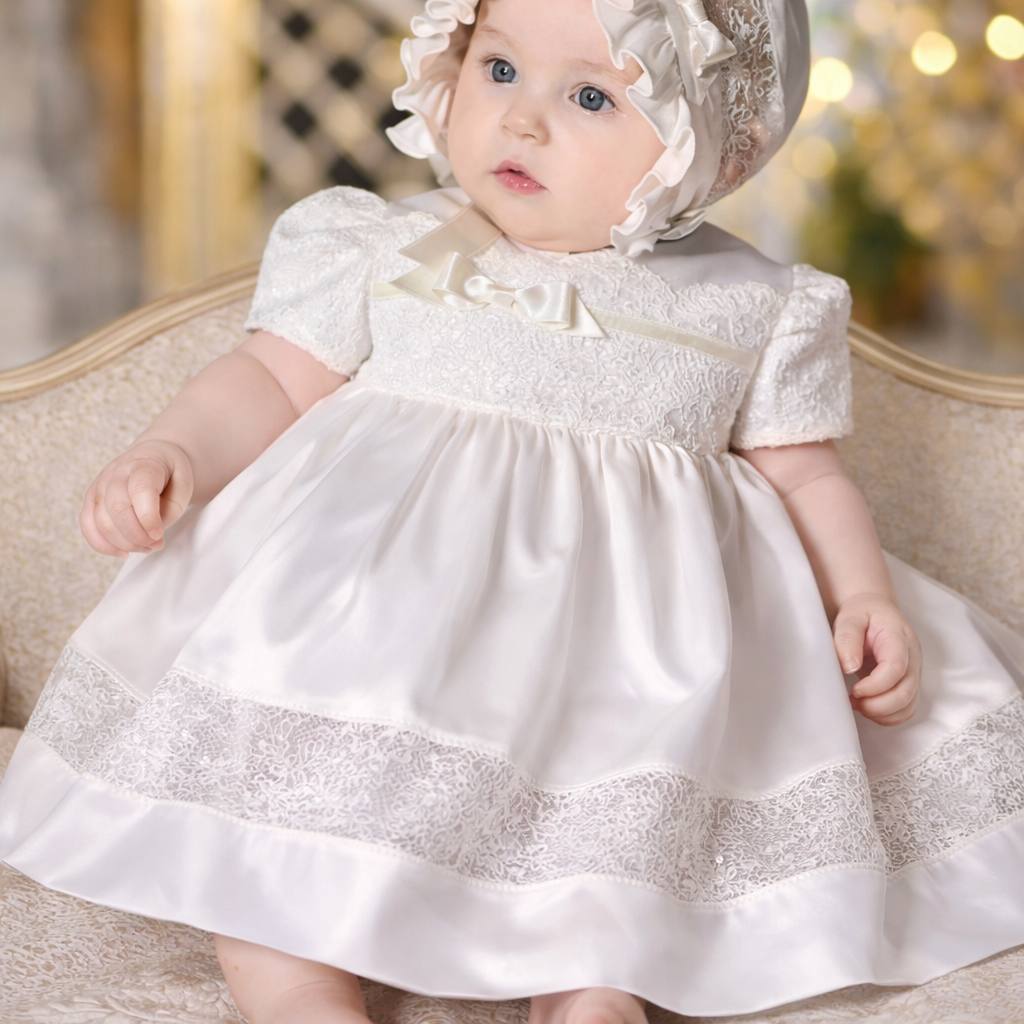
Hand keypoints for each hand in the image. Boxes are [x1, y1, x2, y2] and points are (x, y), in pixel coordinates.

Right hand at [79, 439, 193, 557]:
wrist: (155, 458)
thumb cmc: (171, 476)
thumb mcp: (184, 488)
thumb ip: (169, 511)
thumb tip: (149, 534)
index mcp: (144, 465)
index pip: (140, 490)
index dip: (148, 518)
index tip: (159, 534)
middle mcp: (117, 472)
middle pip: (118, 508)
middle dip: (138, 536)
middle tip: (157, 544)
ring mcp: (100, 485)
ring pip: (101, 522)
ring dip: (125, 543)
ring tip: (147, 546)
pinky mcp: (91, 499)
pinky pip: (87, 526)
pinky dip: (104, 545)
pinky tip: (124, 551)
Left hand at [832, 592, 922, 725]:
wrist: (875, 610)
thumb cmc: (862, 614)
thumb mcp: (850, 618)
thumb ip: (847, 639)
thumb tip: (850, 666)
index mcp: (899, 638)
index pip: (896, 668)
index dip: (875, 686)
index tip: (854, 690)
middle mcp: (912, 657)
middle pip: (906, 692)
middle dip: (878, 705)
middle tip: (853, 701)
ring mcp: (913, 672)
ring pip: (909, 705)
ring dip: (882, 713)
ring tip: (857, 704)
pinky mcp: (909, 683)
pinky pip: (907, 709)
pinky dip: (889, 716)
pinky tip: (868, 708)